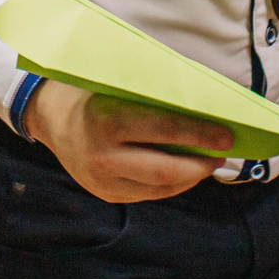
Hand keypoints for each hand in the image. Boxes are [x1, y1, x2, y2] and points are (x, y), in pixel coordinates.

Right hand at [24, 82, 230, 203]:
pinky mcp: (105, 193)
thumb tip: (204, 102)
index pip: (163, 130)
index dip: (199, 134)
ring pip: (159, 188)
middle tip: (224, 153)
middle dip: (201, 164)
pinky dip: (171, 185)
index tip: (227, 135)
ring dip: (190, 177)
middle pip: (165, 169)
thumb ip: (154, 93)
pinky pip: (147, 194)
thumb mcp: (119, 83)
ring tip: (209, 162)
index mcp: (107, 120)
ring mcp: (102, 180)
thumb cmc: (93, 90)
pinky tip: (185, 172)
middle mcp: (103, 155)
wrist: (51, 117)